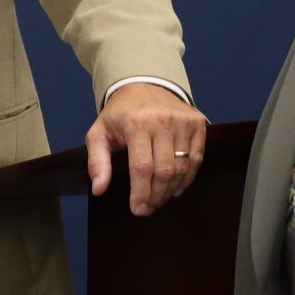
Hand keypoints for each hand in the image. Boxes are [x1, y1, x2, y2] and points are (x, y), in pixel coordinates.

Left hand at [85, 82, 205, 215]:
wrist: (144, 85)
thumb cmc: (120, 114)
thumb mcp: (99, 133)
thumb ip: (97, 161)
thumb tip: (99, 188)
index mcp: (136, 123)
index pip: (142, 167)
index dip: (141, 192)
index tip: (138, 209)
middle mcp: (163, 121)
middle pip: (164, 171)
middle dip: (156, 196)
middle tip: (148, 208)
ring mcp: (183, 122)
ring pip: (182, 168)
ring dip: (171, 190)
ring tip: (159, 199)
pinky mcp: (198, 123)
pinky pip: (197, 159)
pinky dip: (187, 178)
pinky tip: (175, 188)